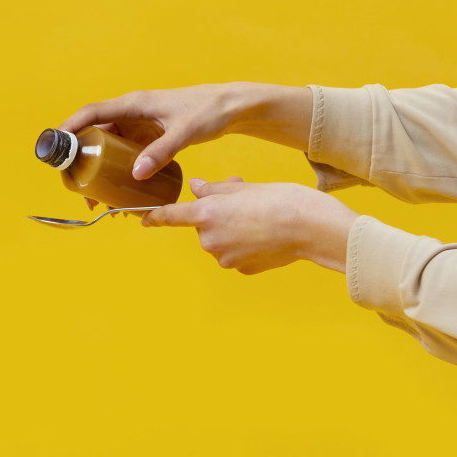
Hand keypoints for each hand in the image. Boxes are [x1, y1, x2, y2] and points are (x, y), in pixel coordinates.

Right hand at [60, 83, 312, 185]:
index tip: (56, 145)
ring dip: (98, 170)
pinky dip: (117, 171)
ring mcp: (138, 125)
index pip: (92, 113)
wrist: (231, 107)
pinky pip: (123, 154)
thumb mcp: (185, 132)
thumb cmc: (209, 110)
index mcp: (134, 104)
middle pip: (95, 135)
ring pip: (108, 147)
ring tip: (98, 197)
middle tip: (77, 186)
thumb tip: (137, 174)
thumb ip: (161, 151)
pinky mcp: (147, 137)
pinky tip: (119, 190)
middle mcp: (131, 113)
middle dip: (81, 160)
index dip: (70, 127)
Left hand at [140, 177, 359, 274]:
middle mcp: (210, 239)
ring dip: (231, 230)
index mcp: (207, 213)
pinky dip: (245, 245)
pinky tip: (266, 236)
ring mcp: (225, 257)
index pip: (170, 216)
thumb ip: (214, 190)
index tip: (143, 219)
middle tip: (242, 201)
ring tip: (260, 217)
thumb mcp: (244, 187)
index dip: (155, 216)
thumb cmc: (282, 200)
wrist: (313, 229)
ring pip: (219, 241)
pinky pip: (236, 254)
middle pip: (202, 226)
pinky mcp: (241, 269)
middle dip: (217, 214)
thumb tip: (196, 188)